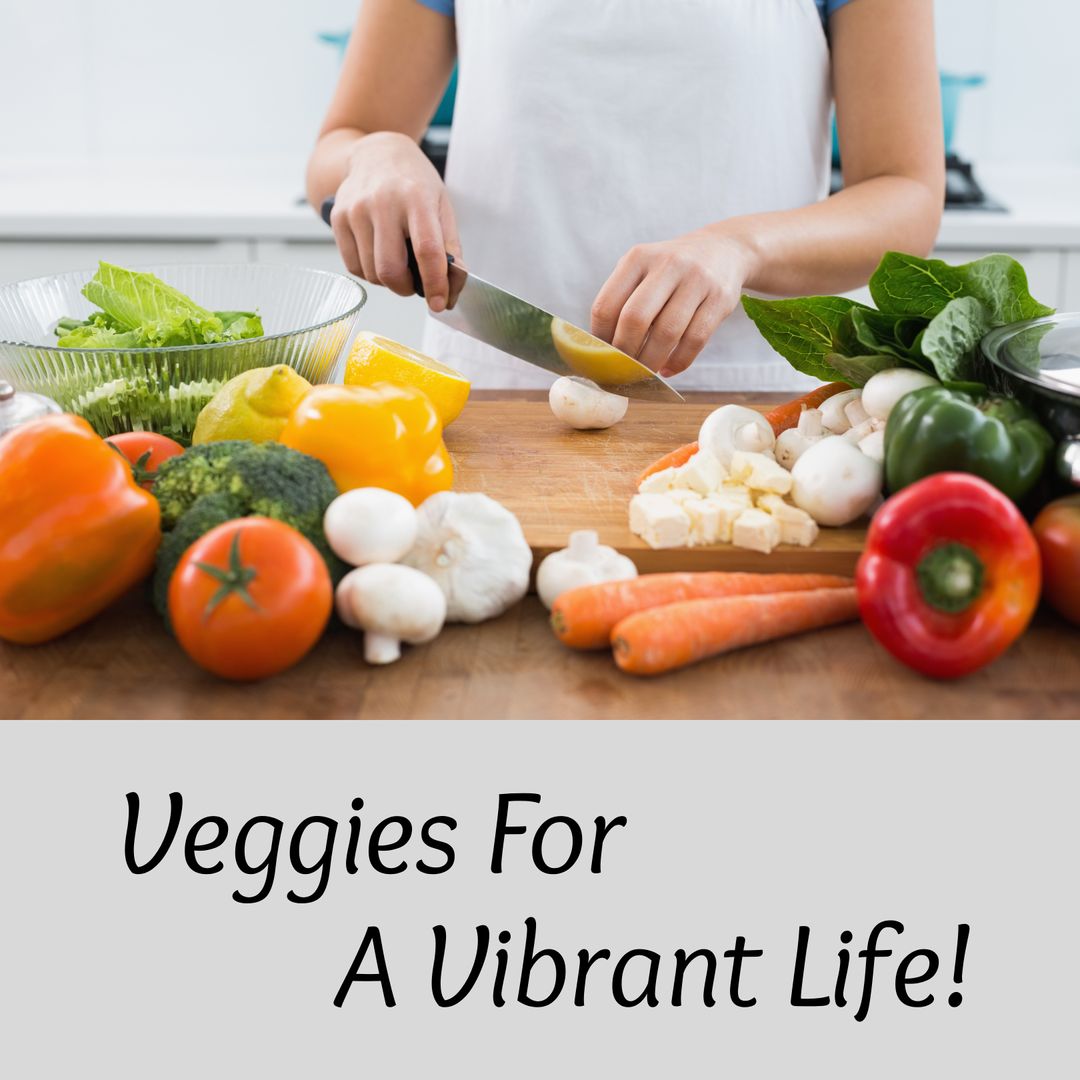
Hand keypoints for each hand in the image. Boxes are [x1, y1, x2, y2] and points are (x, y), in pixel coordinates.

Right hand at [329, 132, 460, 311]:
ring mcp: (356, 209)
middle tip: (414, 284)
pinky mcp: (338, 217)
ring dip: (388, 281)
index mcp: (416, 198)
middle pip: (390, 269)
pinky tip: (378, 256)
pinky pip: (353, 265)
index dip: (434, 283)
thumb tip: (453, 287)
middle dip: (406, 288)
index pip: (427, 251)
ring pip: (371, 272)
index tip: (439, 303)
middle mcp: (383, 202)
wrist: (377, 153)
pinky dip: (369, 272)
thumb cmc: (414, 182)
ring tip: (397, 264)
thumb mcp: (441, 205)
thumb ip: (449, 246)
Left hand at [590, 227, 754, 376]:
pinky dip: (679, 362)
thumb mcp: (643, 269)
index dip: (600, 338)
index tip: (602, 356)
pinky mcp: (720, 298)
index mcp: (638, 258)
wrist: (723, 250)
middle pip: (635, 319)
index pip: (606, 305)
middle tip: (623, 370)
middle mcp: (667, 264)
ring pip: (667, 333)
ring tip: (645, 374)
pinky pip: (695, 340)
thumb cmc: (670, 271)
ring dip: (652, 362)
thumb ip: (621, 300)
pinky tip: (669, 369)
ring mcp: (696, 280)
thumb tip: (600, 350)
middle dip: (625, 353)